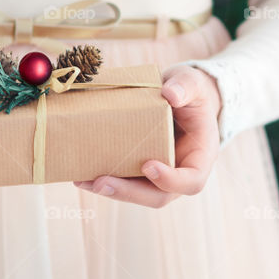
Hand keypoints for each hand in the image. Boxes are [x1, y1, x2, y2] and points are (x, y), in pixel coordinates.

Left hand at [74, 64, 221, 207]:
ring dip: (109, 190)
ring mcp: (156, 175)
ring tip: (83, 180)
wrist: (177, 96)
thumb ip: (186, 86)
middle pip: (158, 196)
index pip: (191, 181)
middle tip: (101, 182)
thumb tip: (170, 94)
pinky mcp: (137, 170)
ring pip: (135, 193)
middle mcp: (178, 172)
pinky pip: (122, 181)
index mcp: (199, 156)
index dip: (171, 180)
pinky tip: (79, 174)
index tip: (148, 165)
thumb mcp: (192, 82)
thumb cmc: (189, 91)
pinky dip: (100, 179)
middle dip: (129, 192)